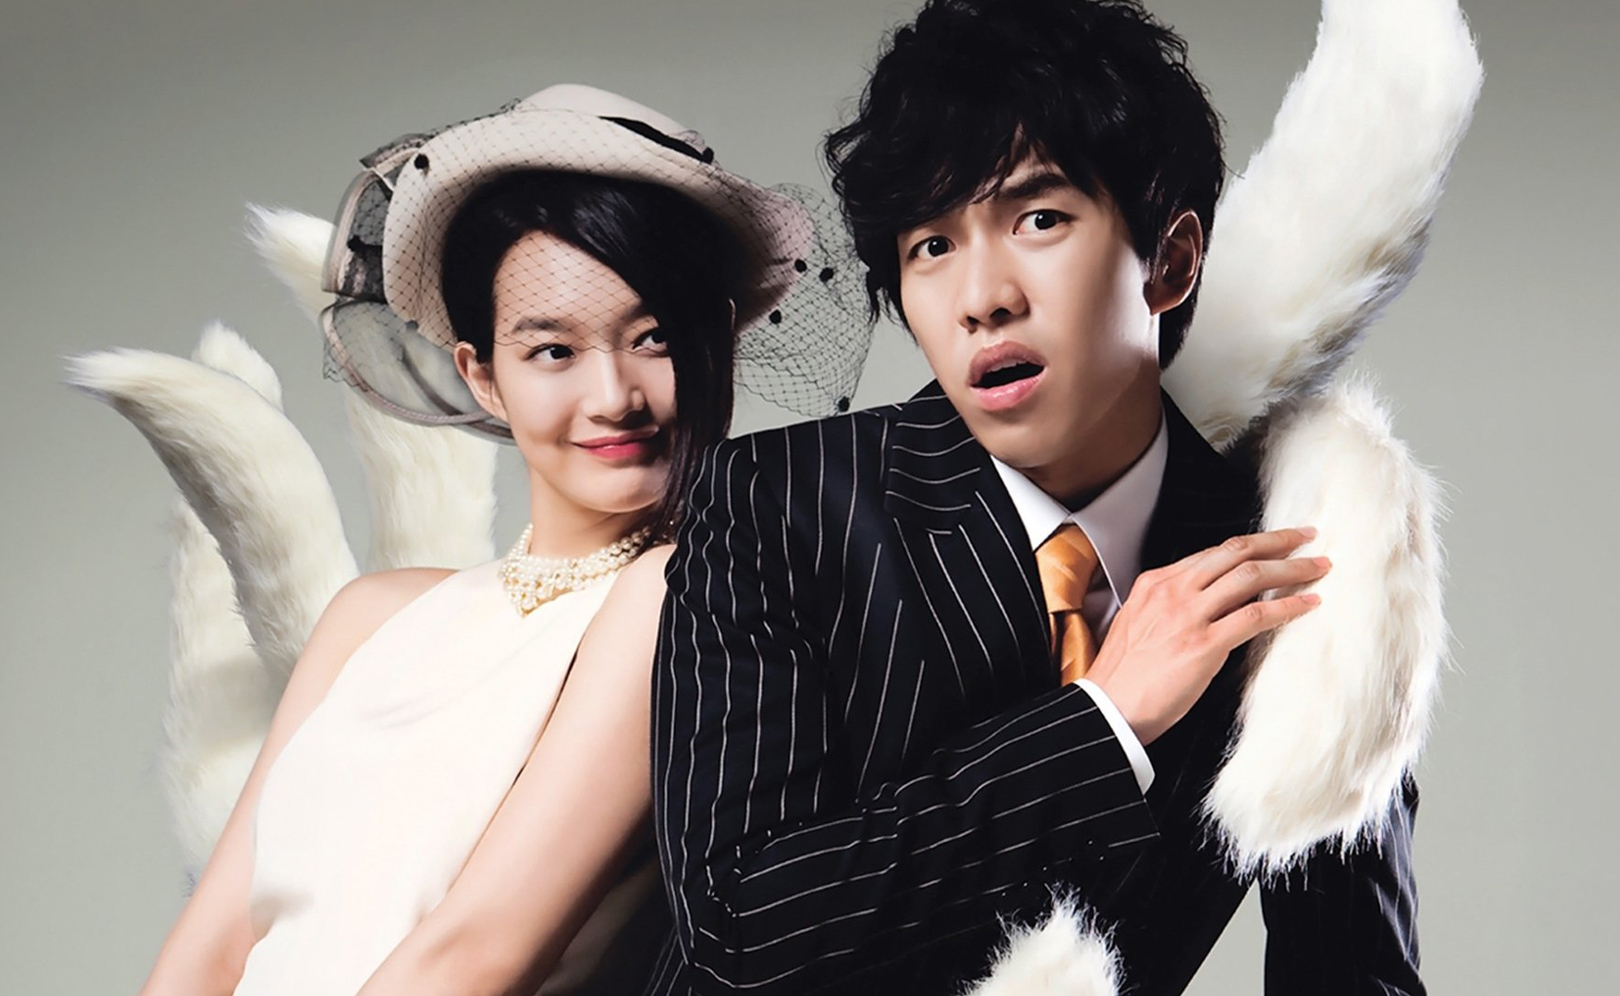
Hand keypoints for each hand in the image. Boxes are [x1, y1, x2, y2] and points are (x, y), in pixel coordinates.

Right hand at [1086, 527, 1326, 745]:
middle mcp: (1173, 591)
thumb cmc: (1123, 675)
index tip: (1274, 542)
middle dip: (1278, 541)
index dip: (1249, 544)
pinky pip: (1256, 616)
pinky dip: (1288, 607)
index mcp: (1155, 583)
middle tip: (1306, 537)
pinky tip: (1307, 604)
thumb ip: (1171, 606)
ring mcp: (1189, 616)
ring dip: (1292, 569)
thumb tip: (1211, 603)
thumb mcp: (1139, 622)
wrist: (1106, 708)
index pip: (1212, 553)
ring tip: (1318, 568)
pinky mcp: (1204, 645)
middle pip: (1236, 552)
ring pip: (1251, 576)